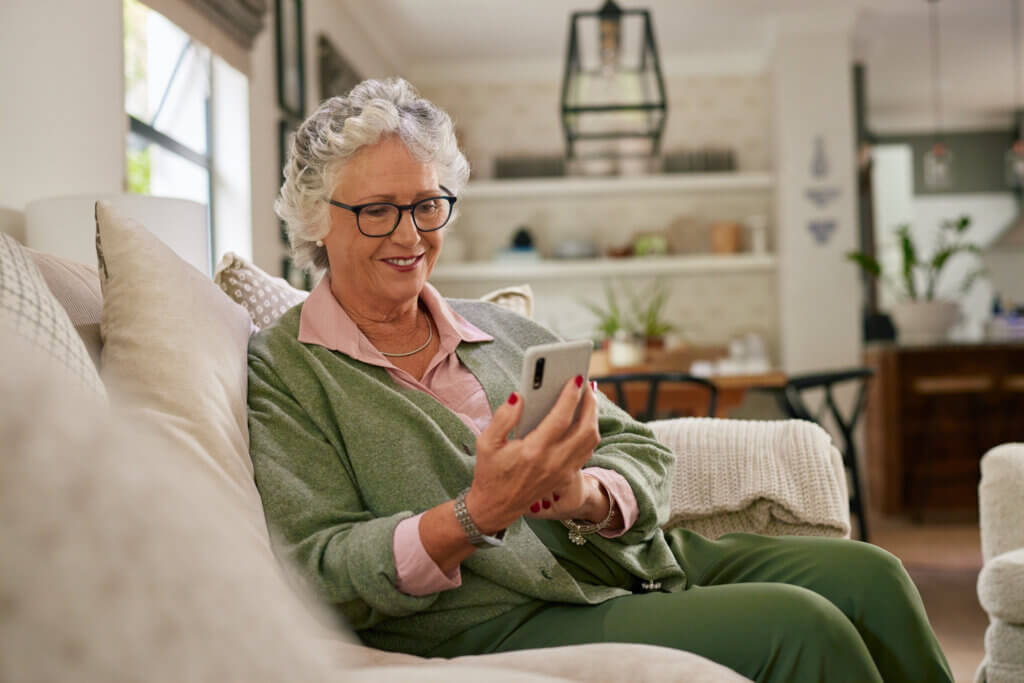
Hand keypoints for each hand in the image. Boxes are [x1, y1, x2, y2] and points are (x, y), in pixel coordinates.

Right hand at [465, 375, 599, 533]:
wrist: (496, 507)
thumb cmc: (490, 472)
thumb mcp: (486, 443)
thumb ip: (503, 418)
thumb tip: (519, 396)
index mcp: (533, 452)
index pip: (560, 419)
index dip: (570, 397)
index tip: (576, 378)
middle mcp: (553, 463)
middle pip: (585, 429)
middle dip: (590, 404)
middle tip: (587, 385)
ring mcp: (563, 472)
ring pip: (590, 441)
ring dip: (593, 417)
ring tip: (588, 398)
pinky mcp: (566, 477)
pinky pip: (586, 451)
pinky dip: (589, 432)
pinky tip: (583, 418)